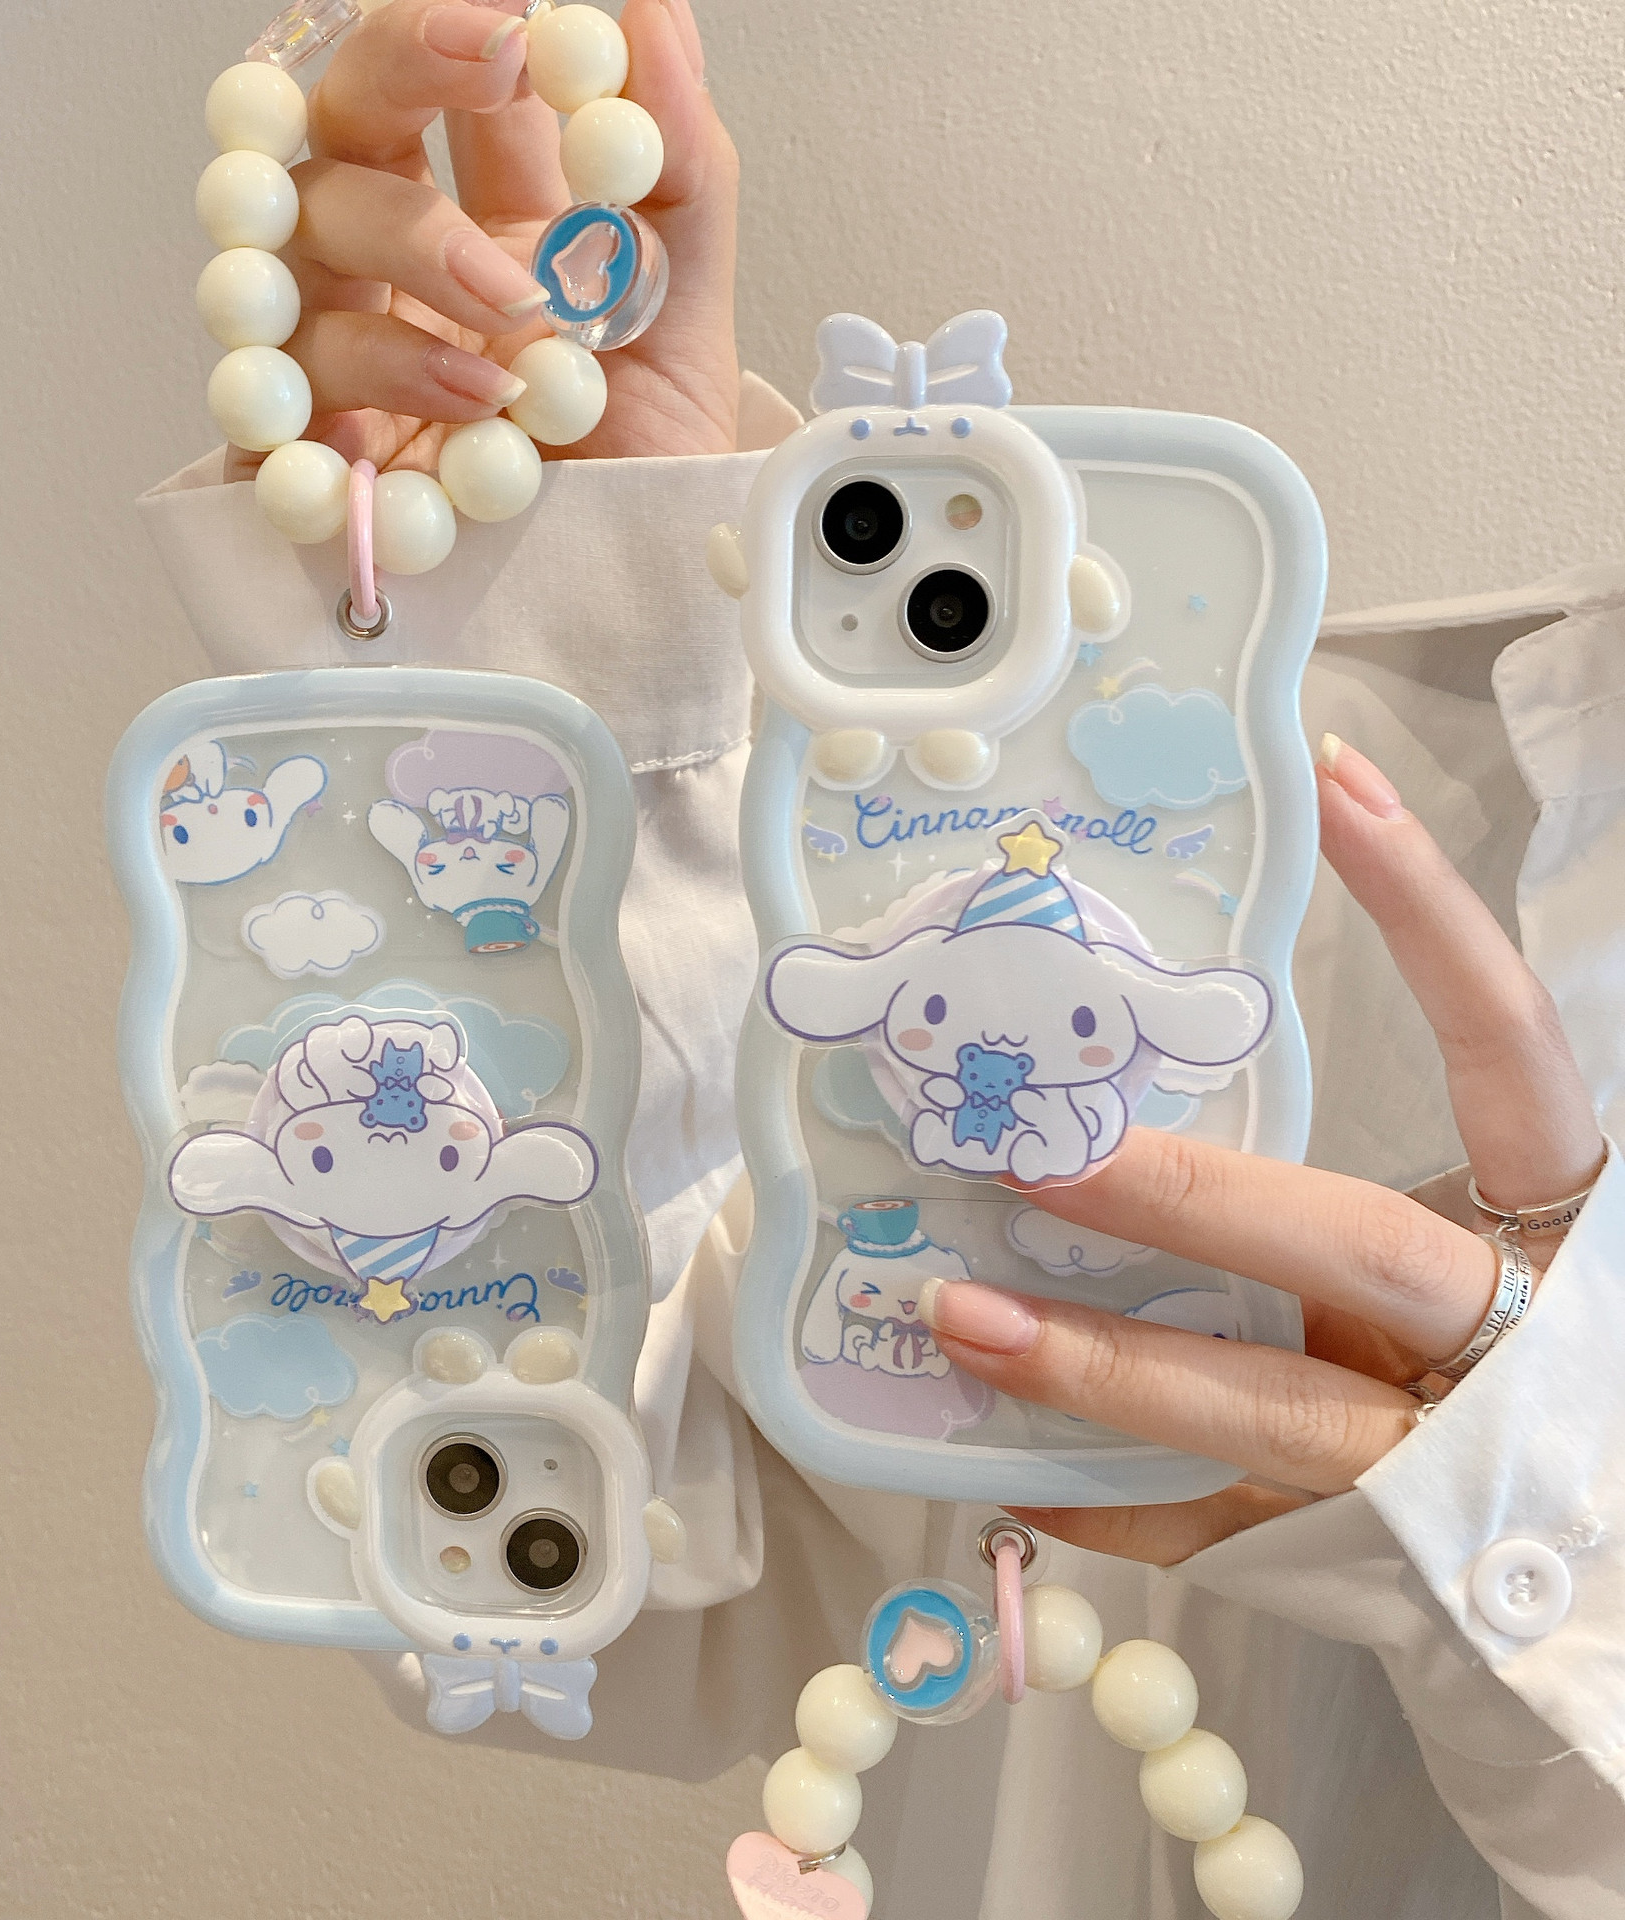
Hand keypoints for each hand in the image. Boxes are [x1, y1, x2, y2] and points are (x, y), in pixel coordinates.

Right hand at [227, 0, 738, 482]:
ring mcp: (339, 365)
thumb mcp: (687, 329)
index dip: (456, 28)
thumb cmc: (638, 484)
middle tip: (490, 58)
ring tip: (518, 339)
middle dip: (402, 74)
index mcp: (489, 230)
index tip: (519, 14)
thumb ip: (681, 174)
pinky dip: (371, 390)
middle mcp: (398, 284)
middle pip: (340, 131)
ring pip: (303, 252)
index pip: (439, 85)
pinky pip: (275, 390)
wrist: (622, 620)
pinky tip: (463, 416)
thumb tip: (655, 11)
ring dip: (410, 265)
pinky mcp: (302, 459)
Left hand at [923, 738, 1606, 1565]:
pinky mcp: (1366, 1554)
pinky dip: (1109, 1499)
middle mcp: (1503, 1333)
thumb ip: (1340, 1179)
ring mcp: (1434, 1455)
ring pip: (1272, 1410)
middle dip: (1183, 1198)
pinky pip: (1224, 1532)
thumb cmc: (1504, 1342)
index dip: (1430, 918)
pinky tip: (1003, 1469)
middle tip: (1027, 1147)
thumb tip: (1128, 1054)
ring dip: (1103, 1366)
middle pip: (1349, 1248)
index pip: (1505, 1048)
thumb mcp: (1462, 1233)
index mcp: (1550, 1222)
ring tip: (961, 1317)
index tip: (1336, 789)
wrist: (1589, 1535)